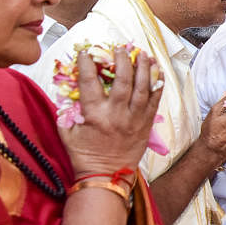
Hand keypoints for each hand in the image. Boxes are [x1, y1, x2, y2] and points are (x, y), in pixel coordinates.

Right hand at [61, 47, 164, 177]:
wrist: (105, 176)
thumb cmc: (84, 155)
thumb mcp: (67, 133)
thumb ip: (68, 110)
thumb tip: (68, 88)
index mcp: (95, 115)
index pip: (90, 83)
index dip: (87, 64)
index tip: (86, 52)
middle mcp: (117, 115)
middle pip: (122, 81)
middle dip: (122, 61)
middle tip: (121, 48)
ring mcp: (134, 119)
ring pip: (142, 88)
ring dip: (143, 68)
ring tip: (143, 54)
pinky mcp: (146, 125)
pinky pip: (155, 101)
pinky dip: (157, 85)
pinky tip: (158, 71)